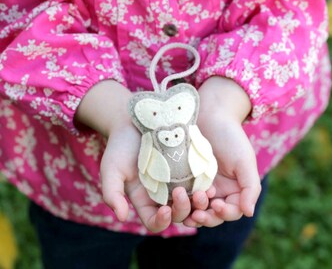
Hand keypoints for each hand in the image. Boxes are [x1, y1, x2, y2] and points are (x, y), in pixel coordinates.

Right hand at [75, 80, 196, 231]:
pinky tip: (209, 185)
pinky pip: (202, 184)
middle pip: (178, 215)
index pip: (155, 222)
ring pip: (194, 203)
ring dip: (199, 204)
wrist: (136, 120)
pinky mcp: (190, 169)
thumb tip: (121, 217)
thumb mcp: (111, 169)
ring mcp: (178, 182)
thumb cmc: (120, 146)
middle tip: (181, 192)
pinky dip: (206, 188)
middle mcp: (163, 195)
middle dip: (182, 210)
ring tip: (201, 193)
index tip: (164, 210)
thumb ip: (112, 193)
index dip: (161, 222)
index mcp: (145, 200)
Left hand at [184, 76, 261, 226]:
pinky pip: (182, 196)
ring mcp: (200, 186)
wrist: (210, 115)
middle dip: (207, 217)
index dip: (226, 213)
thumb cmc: (230, 137)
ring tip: (188, 209)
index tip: (217, 205)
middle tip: (198, 214)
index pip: (232, 211)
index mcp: (235, 189)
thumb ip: (250, 187)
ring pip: (196, 209)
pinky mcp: (184, 179)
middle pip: (213, 215)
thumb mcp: (244, 161)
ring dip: (192, 212)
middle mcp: (218, 190)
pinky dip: (180, 202)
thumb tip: (249, 213)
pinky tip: (176, 201)